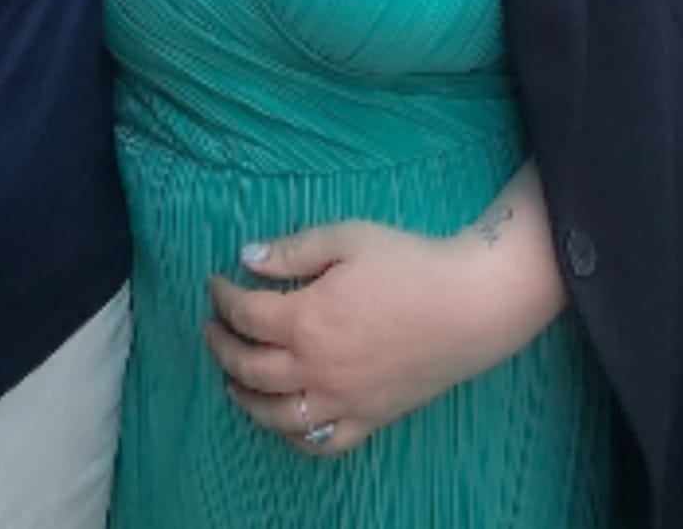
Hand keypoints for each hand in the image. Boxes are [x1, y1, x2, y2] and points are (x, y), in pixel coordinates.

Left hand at [204, 219, 550, 457]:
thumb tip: (246, 257)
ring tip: (232, 379)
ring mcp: (343, 401)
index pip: (246, 314)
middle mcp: (317, 368)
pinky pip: (321, 443)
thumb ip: (292, 250)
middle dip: (222, 346)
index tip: (216, 283)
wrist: (469, 305)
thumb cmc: (409, 263)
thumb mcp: (347, 238)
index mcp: (307, 320)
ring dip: (245, 397)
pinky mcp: (369, 420)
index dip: (223, 297)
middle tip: (213, 328)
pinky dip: (294, 436)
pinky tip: (285, 419)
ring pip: (276, 414)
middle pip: (250, 367)